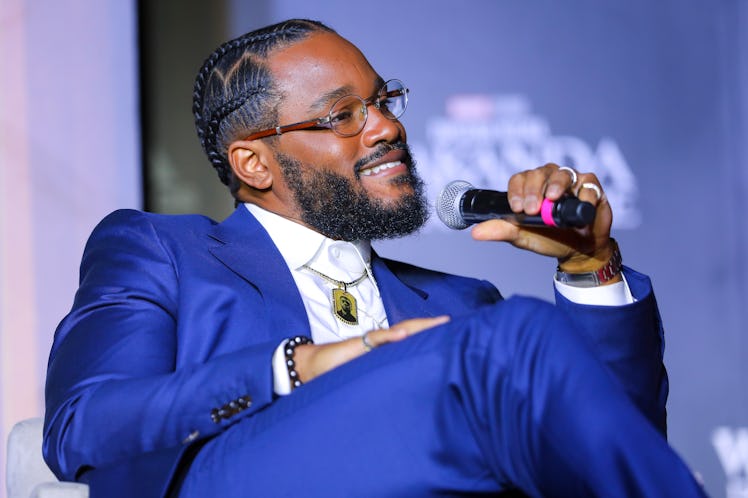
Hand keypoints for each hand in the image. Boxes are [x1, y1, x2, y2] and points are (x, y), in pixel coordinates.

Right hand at [293, 315, 449, 382]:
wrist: (311, 366)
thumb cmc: (337, 371)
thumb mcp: (363, 375)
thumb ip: (381, 374)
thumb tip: (402, 385)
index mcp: (383, 350)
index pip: (409, 338)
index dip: (427, 334)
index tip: (449, 332)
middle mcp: (378, 343)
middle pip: (408, 330)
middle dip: (428, 326)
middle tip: (449, 322)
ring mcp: (367, 343)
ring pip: (396, 332)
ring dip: (416, 327)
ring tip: (436, 324)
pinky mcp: (355, 346)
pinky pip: (374, 339)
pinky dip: (389, 336)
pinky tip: (403, 334)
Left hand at [470, 163, 616, 273]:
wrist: (579, 251)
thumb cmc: (549, 239)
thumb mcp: (522, 237)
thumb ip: (501, 231)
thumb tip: (475, 233)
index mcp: (531, 187)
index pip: (519, 178)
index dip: (517, 190)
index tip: (516, 208)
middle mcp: (550, 178)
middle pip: (540, 172)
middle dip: (533, 189)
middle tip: (531, 209)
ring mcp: (572, 181)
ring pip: (563, 173)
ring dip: (556, 184)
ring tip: (552, 200)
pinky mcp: (593, 188)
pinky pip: (588, 184)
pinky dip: (584, 195)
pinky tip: (579, 209)